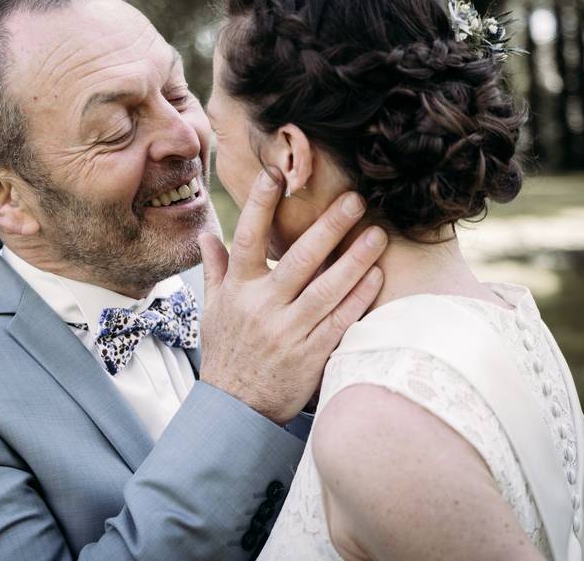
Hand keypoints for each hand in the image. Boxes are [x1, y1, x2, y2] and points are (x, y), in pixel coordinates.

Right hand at [197, 169, 386, 424]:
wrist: (235, 409)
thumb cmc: (227, 352)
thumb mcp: (213, 309)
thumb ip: (215, 269)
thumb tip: (206, 234)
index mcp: (238, 290)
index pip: (248, 239)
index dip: (260, 205)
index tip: (276, 174)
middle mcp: (263, 307)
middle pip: (298, 260)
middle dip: (327, 227)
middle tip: (354, 198)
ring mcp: (288, 332)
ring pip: (326, 289)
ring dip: (354, 260)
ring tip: (377, 233)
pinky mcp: (311, 354)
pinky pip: (339, 321)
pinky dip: (358, 298)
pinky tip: (376, 276)